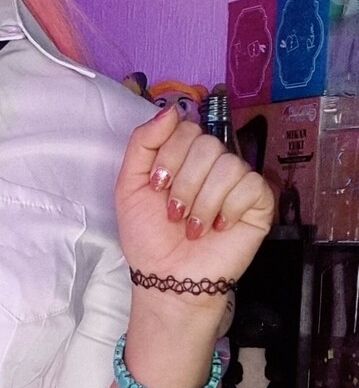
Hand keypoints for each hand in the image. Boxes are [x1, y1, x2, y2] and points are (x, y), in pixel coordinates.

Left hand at [115, 104, 274, 295]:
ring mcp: (237, 182)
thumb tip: (171, 109)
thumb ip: (143, 143)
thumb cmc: (149, 237)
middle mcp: (213, 165)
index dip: (169, 157)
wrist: (167, 278)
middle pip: (207, 144)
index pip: (186, 128)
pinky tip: (218, 227)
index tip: (157, 187)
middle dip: (183, 183)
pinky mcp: (258, 203)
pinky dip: (228, 209)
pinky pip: (251, 185)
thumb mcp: (130, 185)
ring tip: (192, 227)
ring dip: (202, 202)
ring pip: (228, 165)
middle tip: (174, 214)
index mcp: (184, 157)